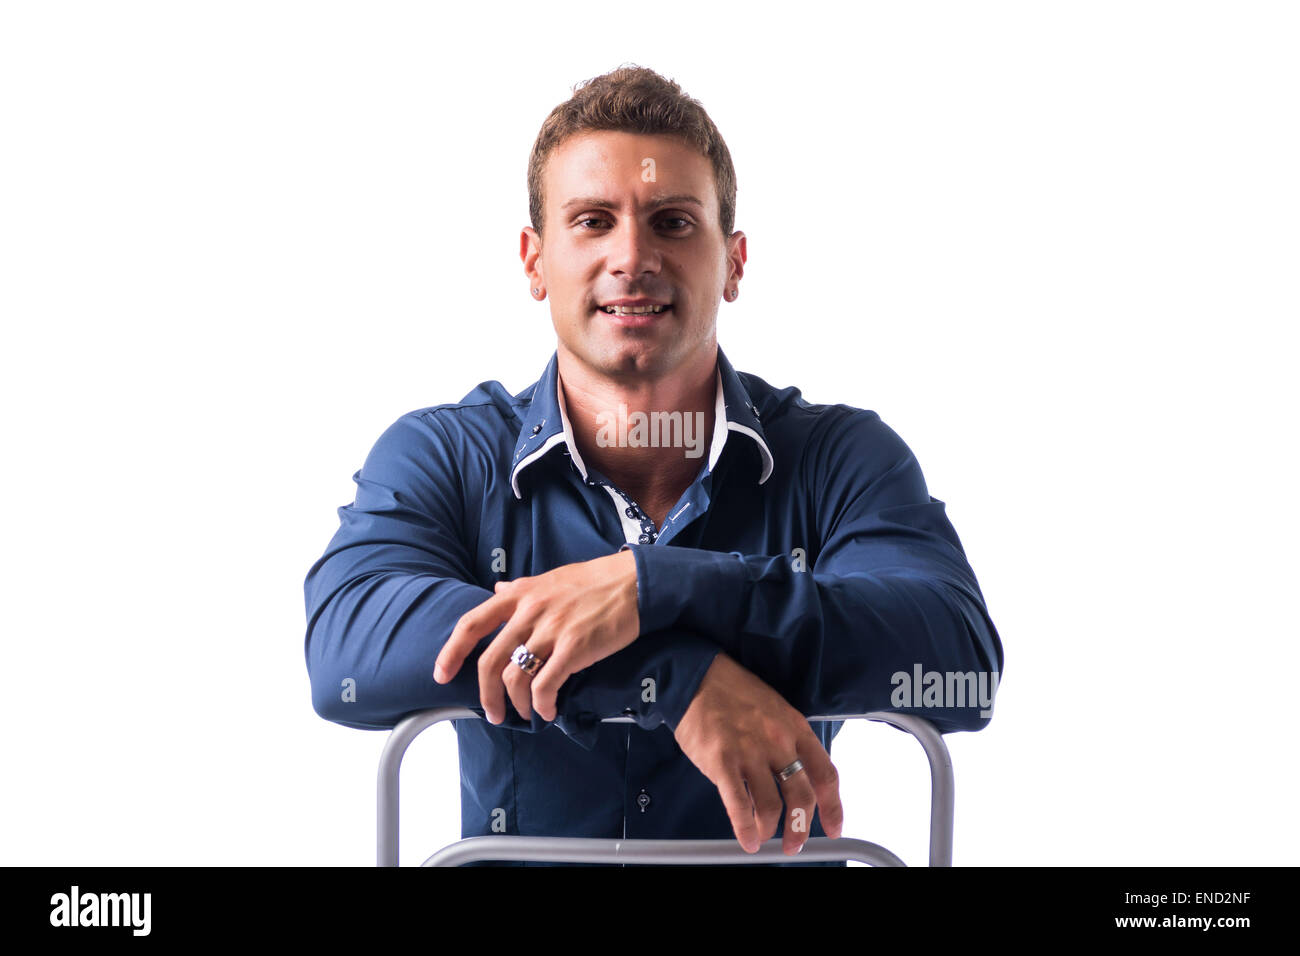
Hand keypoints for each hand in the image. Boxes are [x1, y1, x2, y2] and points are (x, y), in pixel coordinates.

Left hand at [432, 551, 639, 723]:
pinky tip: (549, 711)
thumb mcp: (550, 578)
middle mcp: (530, 610)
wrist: (636, 582)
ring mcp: (552, 629)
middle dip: (486, 695)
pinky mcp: (575, 647)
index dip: (451, 652)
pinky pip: (546, 686)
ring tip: (527, 713)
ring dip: (516, 705)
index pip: (471, 623)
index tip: (441, 675)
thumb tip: (497, 589)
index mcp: (520, 593)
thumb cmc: (594, 581)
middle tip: (493, 713)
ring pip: (515, 678)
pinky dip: (543, 705)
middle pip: (490, 661)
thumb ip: (520, 588)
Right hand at [672, 652, 843, 855]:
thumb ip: (789, 741)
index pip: (825, 774)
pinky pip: (739, 805)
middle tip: (794, 844)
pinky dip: (745, 829)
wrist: (697, 677)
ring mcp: (750, 753)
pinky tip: (746, 838)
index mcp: (795, 728)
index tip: (833, 828)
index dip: (833, 807)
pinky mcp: (723, 762)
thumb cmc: (735, 693)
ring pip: (771, 805)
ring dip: (769, 829)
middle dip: (800, 828)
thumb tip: (795, 776)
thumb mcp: (776, 709)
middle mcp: (778, 742)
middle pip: (801, 796)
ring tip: (764, 836)